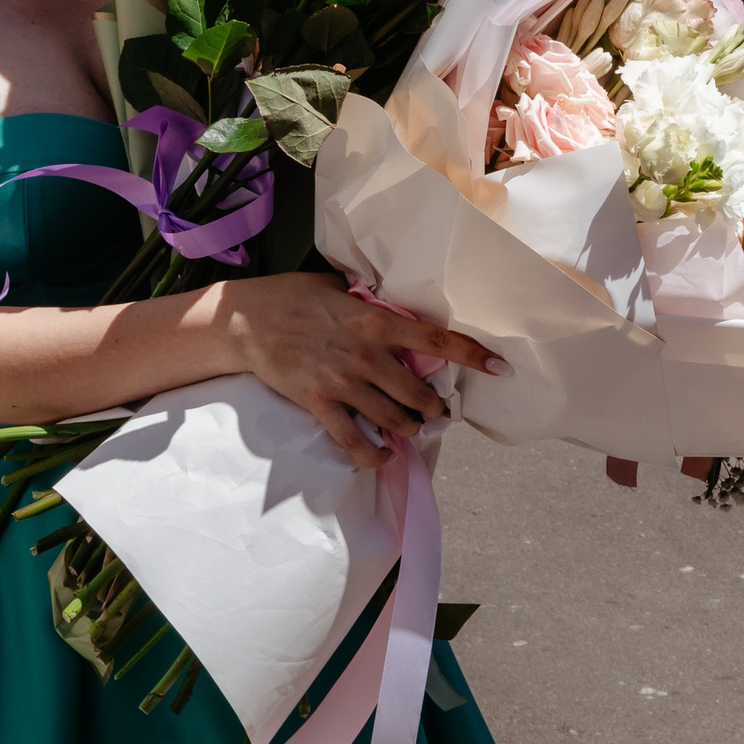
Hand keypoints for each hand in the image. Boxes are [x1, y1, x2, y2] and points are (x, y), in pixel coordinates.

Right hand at [213, 271, 504, 465]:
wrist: (244, 321)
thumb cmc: (289, 296)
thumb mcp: (336, 288)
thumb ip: (368, 304)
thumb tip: (392, 311)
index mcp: (374, 321)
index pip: (434, 340)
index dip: (471, 354)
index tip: (499, 368)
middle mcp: (366, 355)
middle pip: (418, 392)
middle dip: (434, 408)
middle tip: (437, 411)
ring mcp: (343, 383)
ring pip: (393, 419)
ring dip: (409, 429)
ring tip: (411, 428)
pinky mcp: (319, 404)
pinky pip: (353, 441)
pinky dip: (373, 454)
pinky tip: (383, 455)